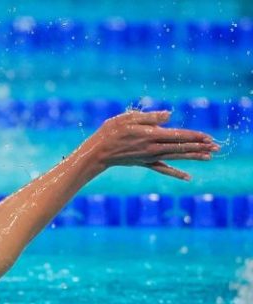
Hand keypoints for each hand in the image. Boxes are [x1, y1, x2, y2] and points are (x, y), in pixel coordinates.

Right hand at [82, 110, 219, 180]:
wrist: (97, 152)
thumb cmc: (110, 131)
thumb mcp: (128, 118)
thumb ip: (150, 117)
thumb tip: (170, 115)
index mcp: (151, 135)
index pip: (178, 136)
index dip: (194, 136)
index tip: (208, 137)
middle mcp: (153, 148)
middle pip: (181, 147)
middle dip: (199, 147)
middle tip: (217, 147)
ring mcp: (149, 157)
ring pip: (176, 157)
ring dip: (193, 157)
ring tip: (209, 157)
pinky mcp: (145, 163)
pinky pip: (163, 169)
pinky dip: (176, 173)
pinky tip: (187, 177)